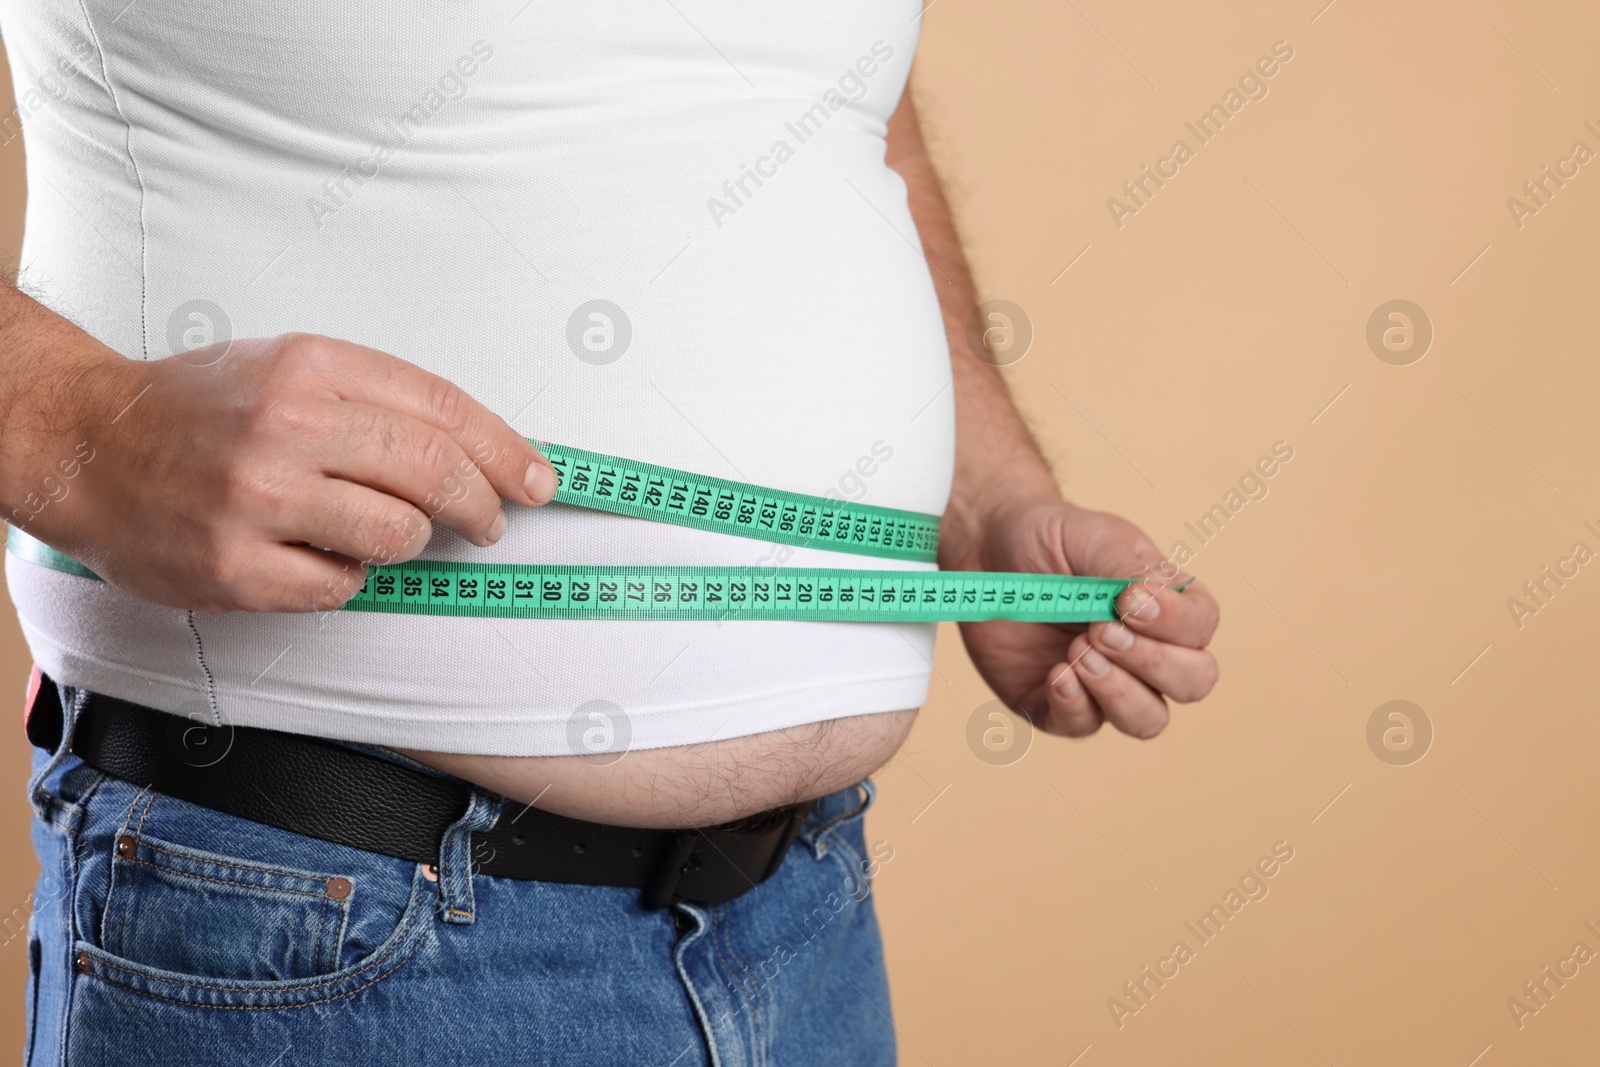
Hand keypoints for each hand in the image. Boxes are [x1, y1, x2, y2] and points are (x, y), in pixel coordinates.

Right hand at [16, 332, 556, 613]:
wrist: (90, 446)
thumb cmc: (204, 410)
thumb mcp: (292, 367)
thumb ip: (381, 402)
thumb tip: (487, 453)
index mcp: (312, 367)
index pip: (443, 409)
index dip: (506, 451)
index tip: (540, 481)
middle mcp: (287, 427)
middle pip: (435, 474)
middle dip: (482, 506)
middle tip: (489, 522)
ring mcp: (259, 500)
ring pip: (398, 537)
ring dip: (408, 542)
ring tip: (379, 529)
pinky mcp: (236, 569)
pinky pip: (340, 587)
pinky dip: (346, 577)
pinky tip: (318, 554)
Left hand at [950, 499, 1219, 738]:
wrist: (990, 551)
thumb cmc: (1051, 540)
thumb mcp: (1094, 537)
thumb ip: (1126, 568)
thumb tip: (1144, 603)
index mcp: (1169, 606)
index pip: (1200, 629)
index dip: (1173, 623)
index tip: (1128, 600)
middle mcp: (1149, 652)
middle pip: (1192, 683)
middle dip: (1151, 662)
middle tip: (1099, 630)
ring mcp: (1108, 684)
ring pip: (1149, 719)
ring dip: (1119, 691)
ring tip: (1077, 652)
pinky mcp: (1060, 705)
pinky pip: (1084, 726)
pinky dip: (1074, 705)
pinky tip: (1056, 674)